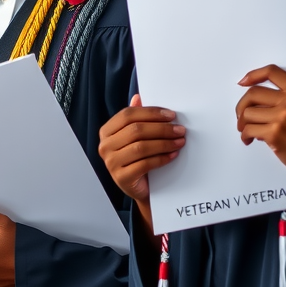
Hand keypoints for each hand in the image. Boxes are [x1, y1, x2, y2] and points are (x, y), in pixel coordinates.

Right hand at [98, 94, 183, 231]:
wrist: (139, 189)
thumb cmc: (137, 159)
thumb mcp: (134, 138)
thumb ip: (135, 119)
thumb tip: (138, 97)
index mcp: (106, 131)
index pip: (127, 115)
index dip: (150, 113)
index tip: (171, 115)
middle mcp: (105, 146)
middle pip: (135, 130)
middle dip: (161, 128)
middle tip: (180, 129)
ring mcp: (111, 162)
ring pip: (141, 147)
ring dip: (164, 143)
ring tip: (180, 141)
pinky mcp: (122, 177)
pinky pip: (145, 164)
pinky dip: (162, 158)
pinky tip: (173, 155)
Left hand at [236, 65, 285, 173]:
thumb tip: (260, 103)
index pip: (272, 73)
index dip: (254, 75)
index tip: (243, 81)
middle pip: (253, 94)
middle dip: (242, 105)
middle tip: (241, 113)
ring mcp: (282, 117)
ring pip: (248, 113)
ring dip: (243, 123)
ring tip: (246, 129)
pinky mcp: (275, 134)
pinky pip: (249, 130)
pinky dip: (245, 135)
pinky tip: (248, 139)